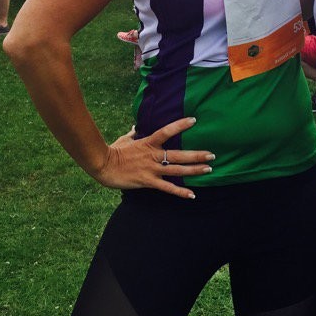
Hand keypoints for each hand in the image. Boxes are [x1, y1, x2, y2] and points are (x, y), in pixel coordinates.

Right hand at [93, 116, 214, 198]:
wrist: (103, 165)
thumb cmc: (113, 151)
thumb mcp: (125, 139)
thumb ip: (133, 133)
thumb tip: (135, 127)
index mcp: (148, 142)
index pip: (167, 131)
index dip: (180, 125)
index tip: (194, 120)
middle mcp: (153, 155)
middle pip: (178, 154)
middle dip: (196, 155)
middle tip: (212, 155)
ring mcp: (151, 169)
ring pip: (177, 170)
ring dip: (194, 170)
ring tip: (208, 169)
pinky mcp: (148, 181)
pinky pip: (167, 188)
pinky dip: (180, 192)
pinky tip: (192, 195)